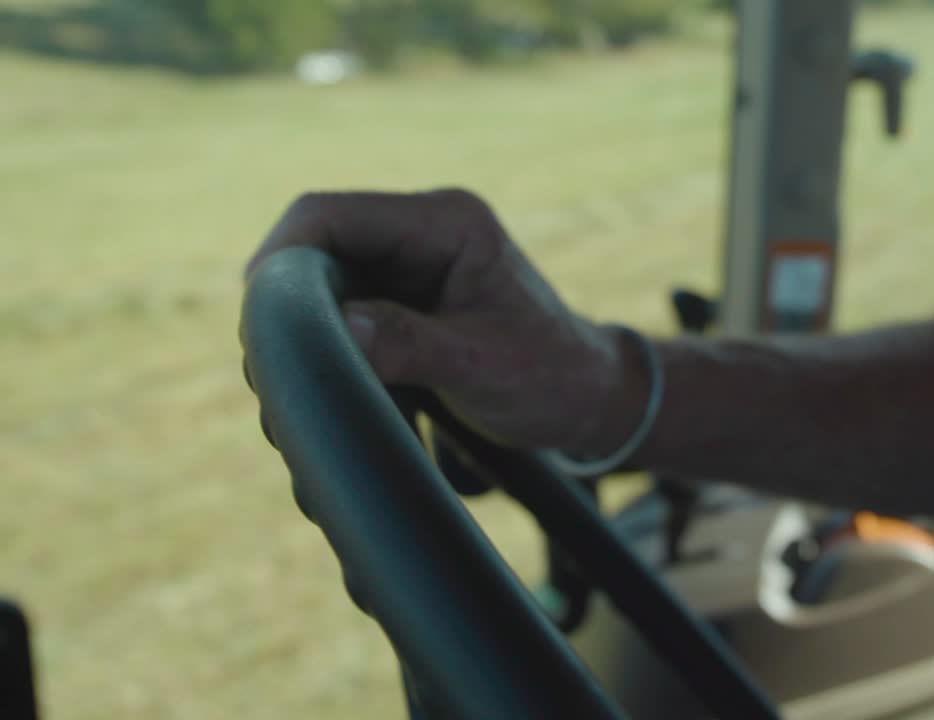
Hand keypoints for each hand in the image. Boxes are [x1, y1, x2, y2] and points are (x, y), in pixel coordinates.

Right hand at [245, 190, 645, 453]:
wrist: (584, 400)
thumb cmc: (549, 376)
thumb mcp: (482, 364)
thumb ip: (411, 343)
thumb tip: (336, 328)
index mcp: (447, 223)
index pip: (334, 214)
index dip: (283, 257)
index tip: (260, 321)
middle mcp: (418, 234)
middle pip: (315, 248)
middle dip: (285, 306)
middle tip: (272, 372)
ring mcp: (405, 267)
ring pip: (317, 285)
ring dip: (299, 334)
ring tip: (292, 392)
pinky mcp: (397, 302)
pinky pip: (336, 313)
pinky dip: (322, 349)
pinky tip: (321, 390)